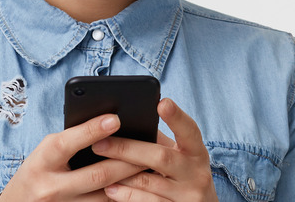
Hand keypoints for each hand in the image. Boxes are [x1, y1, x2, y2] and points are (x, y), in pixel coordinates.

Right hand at [0, 114, 145, 200]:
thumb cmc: (39, 168)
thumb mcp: (47, 150)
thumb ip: (73, 140)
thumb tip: (110, 125)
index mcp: (42, 161)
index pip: (68, 144)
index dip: (92, 131)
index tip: (116, 119)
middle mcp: (51, 187)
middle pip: (96, 175)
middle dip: (126, 162)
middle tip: (149, 149)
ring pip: (105, 196)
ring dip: (130, 182)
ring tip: (150, 168)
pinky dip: (122, 196)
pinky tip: (137, 187)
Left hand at [91, 99, 217, 201]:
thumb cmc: (183, 175)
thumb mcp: (180, 157)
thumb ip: (159, 142)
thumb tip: (127, 123)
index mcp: (197, 152)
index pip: (190, 131)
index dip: (177, 117)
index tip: (162, 103)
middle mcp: (196, 173)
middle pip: (161, 157)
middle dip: (128, 149)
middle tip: (100, 143)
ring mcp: (188, 195)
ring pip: (149, 182)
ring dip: (121, 173)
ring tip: (98, 166)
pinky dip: (127, 195)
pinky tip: (110, 189)